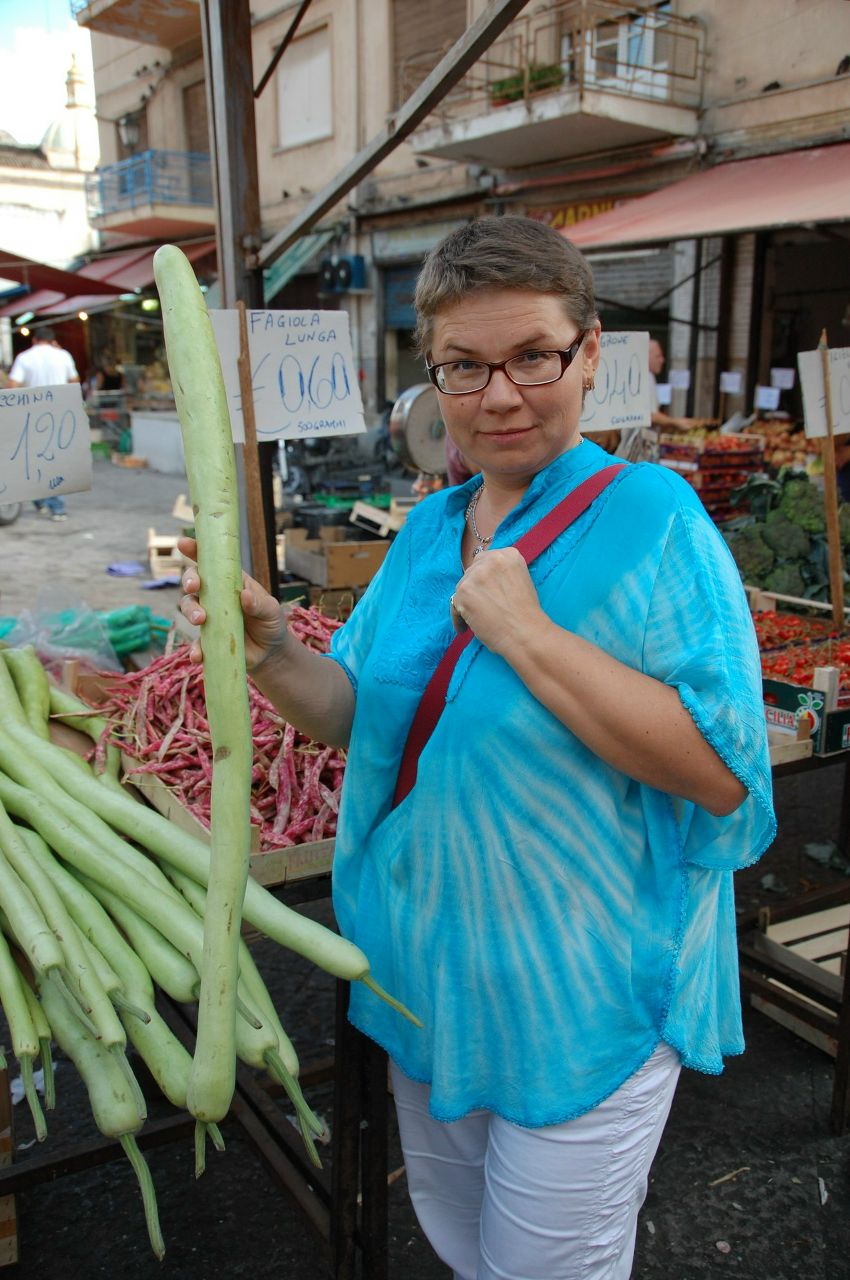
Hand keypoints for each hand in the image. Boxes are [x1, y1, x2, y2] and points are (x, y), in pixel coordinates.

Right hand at [177, 536, 287, 669]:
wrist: (271, 653)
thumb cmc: (271, 623)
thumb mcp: (272, 610)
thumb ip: (260, 603)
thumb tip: (244, 596)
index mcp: (230, 582)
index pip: (211, 563)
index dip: (195, 551)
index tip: (184, 543)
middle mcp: (215, 597)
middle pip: (193, 583)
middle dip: (189, 581)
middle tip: (194, 587)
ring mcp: (209, 617)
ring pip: (189, 608)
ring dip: (190, 611)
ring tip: (200, 619)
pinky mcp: (208, 640)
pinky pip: (195, 642)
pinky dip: (194, 648)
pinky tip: (198, 654)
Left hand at [450, 548, 544, 655]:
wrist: (525, 634)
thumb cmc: (526, 614)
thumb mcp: (521, 581)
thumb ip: (502, 574)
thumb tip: (482, 579)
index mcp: (509, 555)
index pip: (485, 560)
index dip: (483, 577)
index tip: (485, 590)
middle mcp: (492, 560)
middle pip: (471, 571)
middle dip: (474, 588)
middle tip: (480, 605)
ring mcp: (476, 575)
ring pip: (461, 587)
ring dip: (466, 602)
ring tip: (475, 619)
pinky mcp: (464, 592)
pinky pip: (454, 605)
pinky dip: (458, 619)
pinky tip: (465, 628)